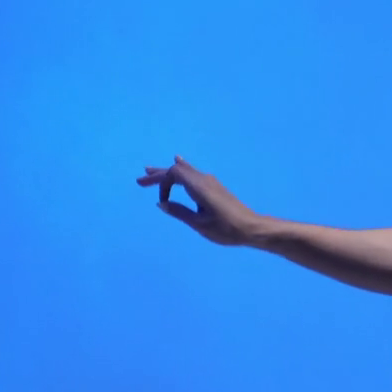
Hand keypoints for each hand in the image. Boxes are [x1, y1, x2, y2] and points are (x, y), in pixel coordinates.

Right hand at [136, 157, 259, 245]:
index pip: (174, 174)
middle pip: (178, 170)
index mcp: (199, 186)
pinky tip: (178, 163)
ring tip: (150, 172)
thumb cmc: (225, 228)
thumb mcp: (198, 224)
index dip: (161, 183)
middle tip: (140, 180)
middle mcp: (204, 179)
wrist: (251, 227)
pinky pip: (192, 173)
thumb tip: (161, 203)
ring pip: (185, 171)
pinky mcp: (214, 187)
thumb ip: (179, 212)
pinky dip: (180, 171)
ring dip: (168, 172)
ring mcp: (210, 181)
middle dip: (158, 174)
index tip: (161, 201)